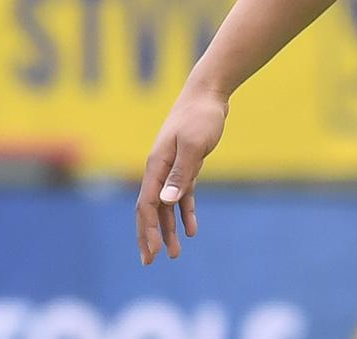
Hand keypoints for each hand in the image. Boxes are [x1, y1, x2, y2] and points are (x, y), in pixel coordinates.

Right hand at [135, 84, 227, 263]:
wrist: (209, 94)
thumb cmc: (201, 117)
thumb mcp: (194, 145)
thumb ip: (181, 173)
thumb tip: (165, 202)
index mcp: (156, 166)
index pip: (147, 205)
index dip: (148, 230)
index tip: (152, 252)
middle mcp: (160, 169)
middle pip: (150, 210)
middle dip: (150, 236)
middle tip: (150, 262)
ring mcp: (172, 168)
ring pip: (166, 206)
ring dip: (169, 229)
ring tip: (175, 254)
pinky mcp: (187, 165)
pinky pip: (182, 195)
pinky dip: (185, 212)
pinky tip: (191, 229)